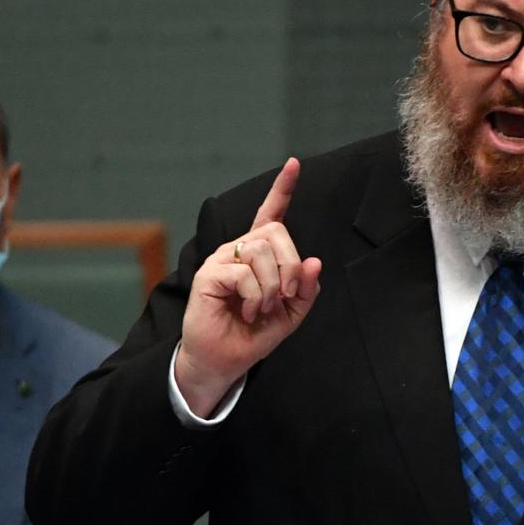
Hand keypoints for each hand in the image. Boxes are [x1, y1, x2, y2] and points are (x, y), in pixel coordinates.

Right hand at [174, 157, 322, 416]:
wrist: (226, 360)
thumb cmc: (254, 333)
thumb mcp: (292, 313)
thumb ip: (306, 289)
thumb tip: (314, 262)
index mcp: (260, 253)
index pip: (271, 213)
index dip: (283, 188)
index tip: (294, 164)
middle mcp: (239, 249)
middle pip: (276, 232)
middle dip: (290, 266)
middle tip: (285, 296)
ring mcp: (222, 259)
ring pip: (262, 251)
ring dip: (273, 287)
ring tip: (263, 309)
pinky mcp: (209, 274)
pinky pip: (245, 273)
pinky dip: (257, 297)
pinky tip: (249, 311)